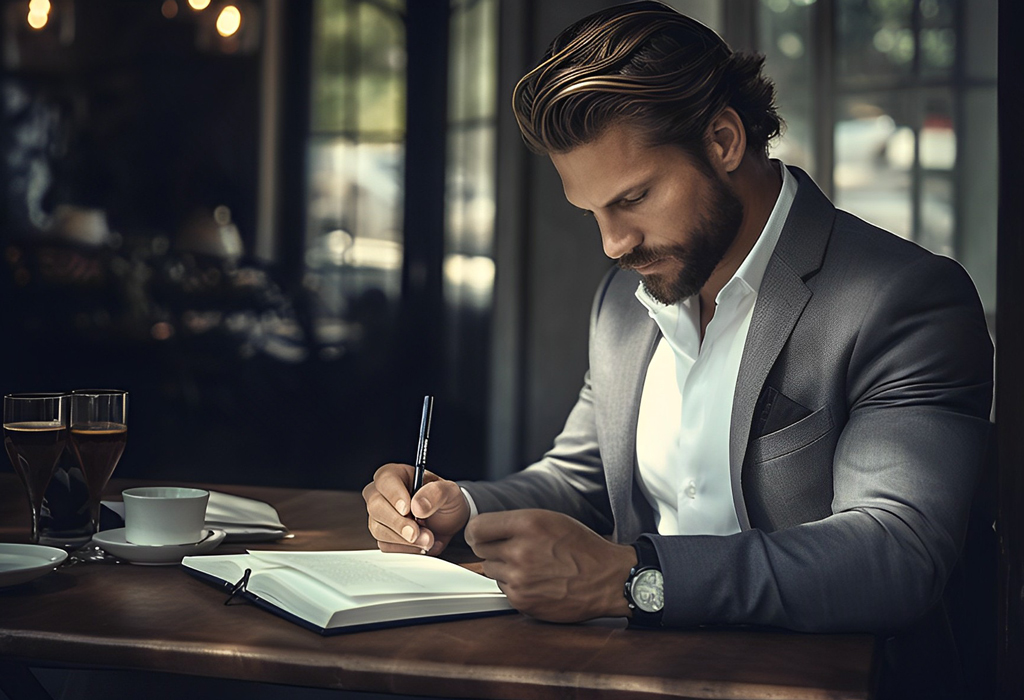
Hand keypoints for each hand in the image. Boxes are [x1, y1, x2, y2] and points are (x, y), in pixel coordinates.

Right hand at [362, 463, 469, 555]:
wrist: (448, 520)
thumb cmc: (444, 499)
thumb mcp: (449, 491)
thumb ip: (436, 493)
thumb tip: (417, 506)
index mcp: (394, 475)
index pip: (385, 481)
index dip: (394, 496)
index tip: (407, 510)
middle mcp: (381, 494)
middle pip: (376, 507)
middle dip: (399, 523)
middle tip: (417, 533)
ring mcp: (379, 516)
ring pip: (379, 529)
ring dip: (405, 540)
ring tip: (428, 539)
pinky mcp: (383, 536)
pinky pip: (386, 546)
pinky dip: (405, 549)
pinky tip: (421, 545)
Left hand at [464, 509, 636, 622]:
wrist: (607, 579)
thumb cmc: (581, 547)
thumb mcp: (550, 519)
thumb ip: (515, 522)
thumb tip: (482, 530)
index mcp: (527, 524)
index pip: (477, 528)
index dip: (478, 532)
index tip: (482, 535)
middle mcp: (520, 551)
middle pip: (481, 550)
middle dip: (494, 549)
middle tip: (516, 550)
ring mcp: (520, 578)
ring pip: (491, 570)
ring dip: (505, 568)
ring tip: (532, 566)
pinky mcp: (522, 601)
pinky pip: (503, 589)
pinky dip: (516, 586)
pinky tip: (537, 581)